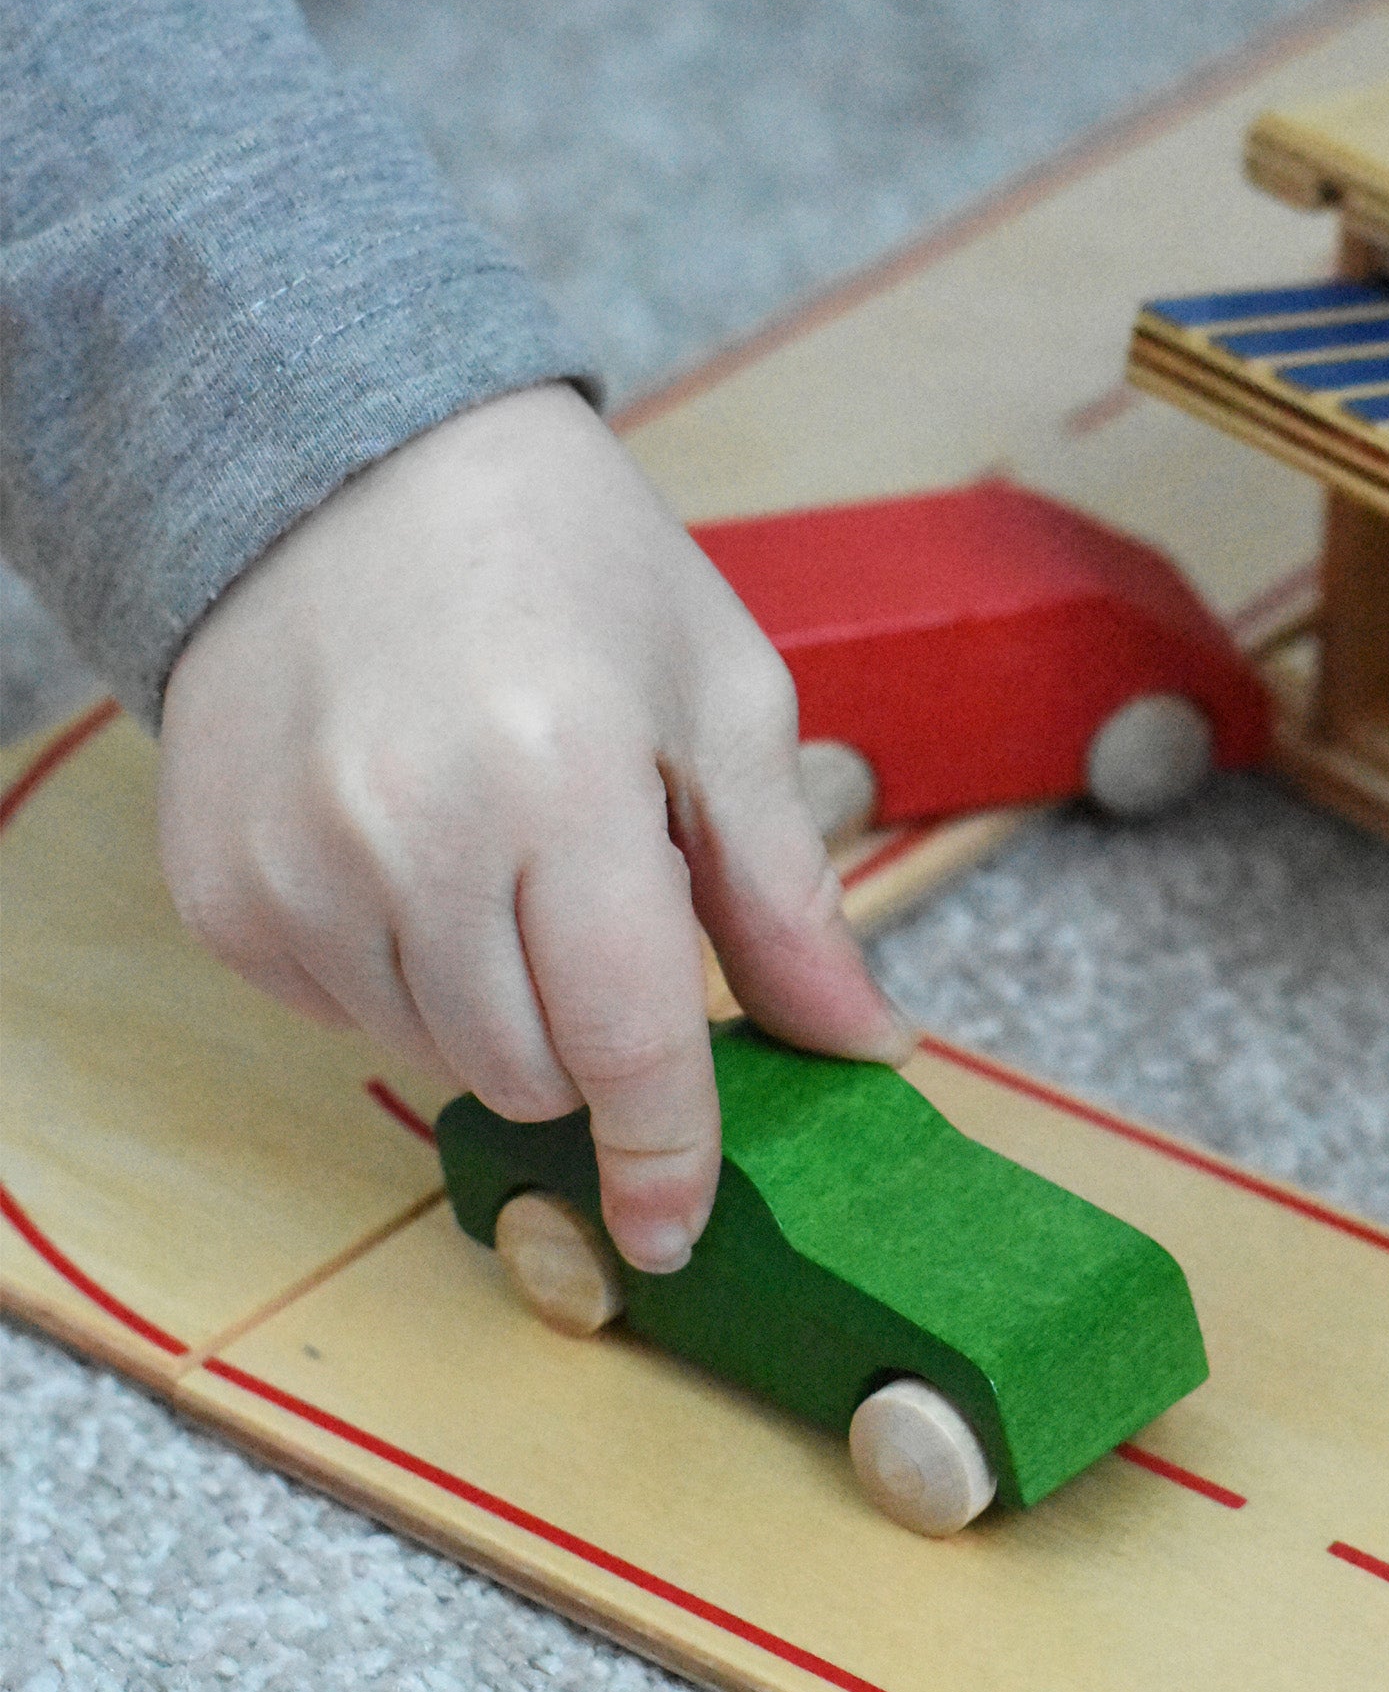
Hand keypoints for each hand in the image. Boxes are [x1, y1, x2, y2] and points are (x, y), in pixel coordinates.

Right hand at [159, 384, 912, 1272]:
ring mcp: (293, 867)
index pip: (626, 1040)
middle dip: (590, 1035)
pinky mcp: (220, 887)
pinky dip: (399, 972)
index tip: (676, 1229)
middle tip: (592, 899)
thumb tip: (866, 1045)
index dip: (666, 1153)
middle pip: (529, 1075)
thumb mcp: (719, 699)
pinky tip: (411, 852)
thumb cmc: (567, 565)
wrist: (346, 461)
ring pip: (434, 1058)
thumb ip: (788, 894)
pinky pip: (338, 1014)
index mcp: (563, 779)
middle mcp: (408, 833)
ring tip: (498, 853)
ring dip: (495, 1002)